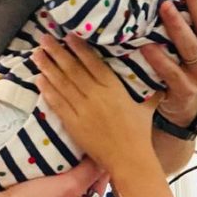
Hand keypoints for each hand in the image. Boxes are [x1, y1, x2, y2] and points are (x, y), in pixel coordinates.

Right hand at [0, 157, 106, 196]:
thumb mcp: (69, 188)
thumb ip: (89, 174)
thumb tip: (102, 160)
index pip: (96, 193)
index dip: (99, 174)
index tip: (99, 155)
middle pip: (76, 190)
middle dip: (78, 171)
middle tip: (77, 150)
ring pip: (57, 188)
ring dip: (58, 172)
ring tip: (58, 152)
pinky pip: (39, 187)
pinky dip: (42, 175)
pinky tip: (39, 162)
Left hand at [35, 33, 153, 178]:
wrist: (129, 160)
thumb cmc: (140, 134)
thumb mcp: (147, 107)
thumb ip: (149, 90)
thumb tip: (160, 79)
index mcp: (114, 89)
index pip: (93, 63)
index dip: (79, 48)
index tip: (68, 35)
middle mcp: (96, 96)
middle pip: (72, 69)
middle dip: (57, 52)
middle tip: (44, 38)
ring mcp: (83, 110)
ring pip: (62, 84)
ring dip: (47, 67)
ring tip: (36, 54)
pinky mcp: (74, 124)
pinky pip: (57, 104)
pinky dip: (47, 90)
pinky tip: (39, 79)